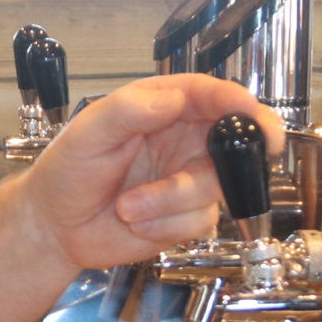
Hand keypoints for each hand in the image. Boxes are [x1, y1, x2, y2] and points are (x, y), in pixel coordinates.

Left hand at [16, 76, 282, 273]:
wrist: (56, 226)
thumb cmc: (67, 171)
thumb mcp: (89, 132)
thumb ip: (128, 110)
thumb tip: (173, 99)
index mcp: (161, 108)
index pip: (207, 94)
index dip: (235, 100)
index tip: (252, 112)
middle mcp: (182, 140)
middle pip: (233, 138)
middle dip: (249, 147)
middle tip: (264, 148)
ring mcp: (186, 179)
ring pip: (214, 186)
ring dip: (170, 200)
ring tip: (127, 206)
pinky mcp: (185, 216)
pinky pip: (198, 220)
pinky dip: (165, 224)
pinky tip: (135, 220)